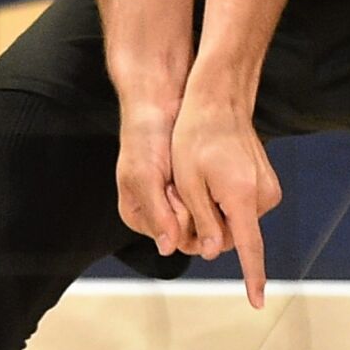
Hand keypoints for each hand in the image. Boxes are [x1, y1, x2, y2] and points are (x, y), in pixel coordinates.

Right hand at [116, 98, 196, 256]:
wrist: (161, 101)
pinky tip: (208, 170)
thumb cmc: (144, 135)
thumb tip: (167, 248)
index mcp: (138, 215)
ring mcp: (177, 197)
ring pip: (203, 214)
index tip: (174, 193)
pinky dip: (211, 185)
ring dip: (204, 196)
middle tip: (181, 180)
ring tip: (192, 171)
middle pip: (190, 230)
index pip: (171, 239)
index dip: (181, 220)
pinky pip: (210, 196)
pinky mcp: (194, 183)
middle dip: (193, 207)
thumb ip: (156, 213)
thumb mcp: (144, 176)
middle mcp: (158, 211)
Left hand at [171, 91, 281, 308]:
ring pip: (238, 220)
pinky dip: (225, 200)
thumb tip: (213, 253)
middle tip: (189, 194)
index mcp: (242, 196)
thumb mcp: (188, 182)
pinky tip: (212, 175)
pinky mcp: (266, 180)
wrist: (219, 99)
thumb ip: (202, 222)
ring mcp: (267, 186)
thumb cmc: (196, 135)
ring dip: (217, 212)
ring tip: (201, 180)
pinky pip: (243, 205)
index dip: (252, 277)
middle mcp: (262, 193)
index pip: (249, 248)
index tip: (257, 302)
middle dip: (211, 227)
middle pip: (235, 234)